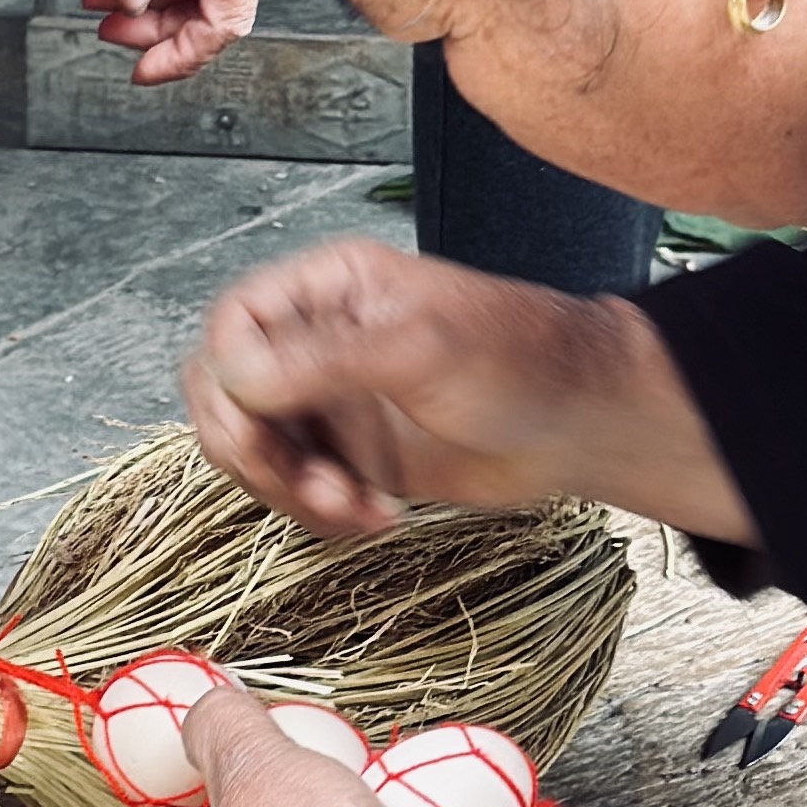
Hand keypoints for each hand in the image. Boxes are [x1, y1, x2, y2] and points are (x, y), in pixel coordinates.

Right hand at [184, 239, 756, 543]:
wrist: (582, 424)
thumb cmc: (521, 362)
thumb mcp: (418, 348)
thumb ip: (321, 358)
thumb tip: (233, 374)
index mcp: (327, 290)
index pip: (232, 327)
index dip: (233, 382)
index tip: (266, 425)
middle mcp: (318, 342)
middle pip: (224, 395)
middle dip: (254, 452)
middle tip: (307, 484)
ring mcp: (332, 402)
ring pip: (253, 452)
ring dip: (288, 493)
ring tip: (352, 505)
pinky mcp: (353, 457)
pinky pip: (296, 491)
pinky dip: (320, 515)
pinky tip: (374, 516)